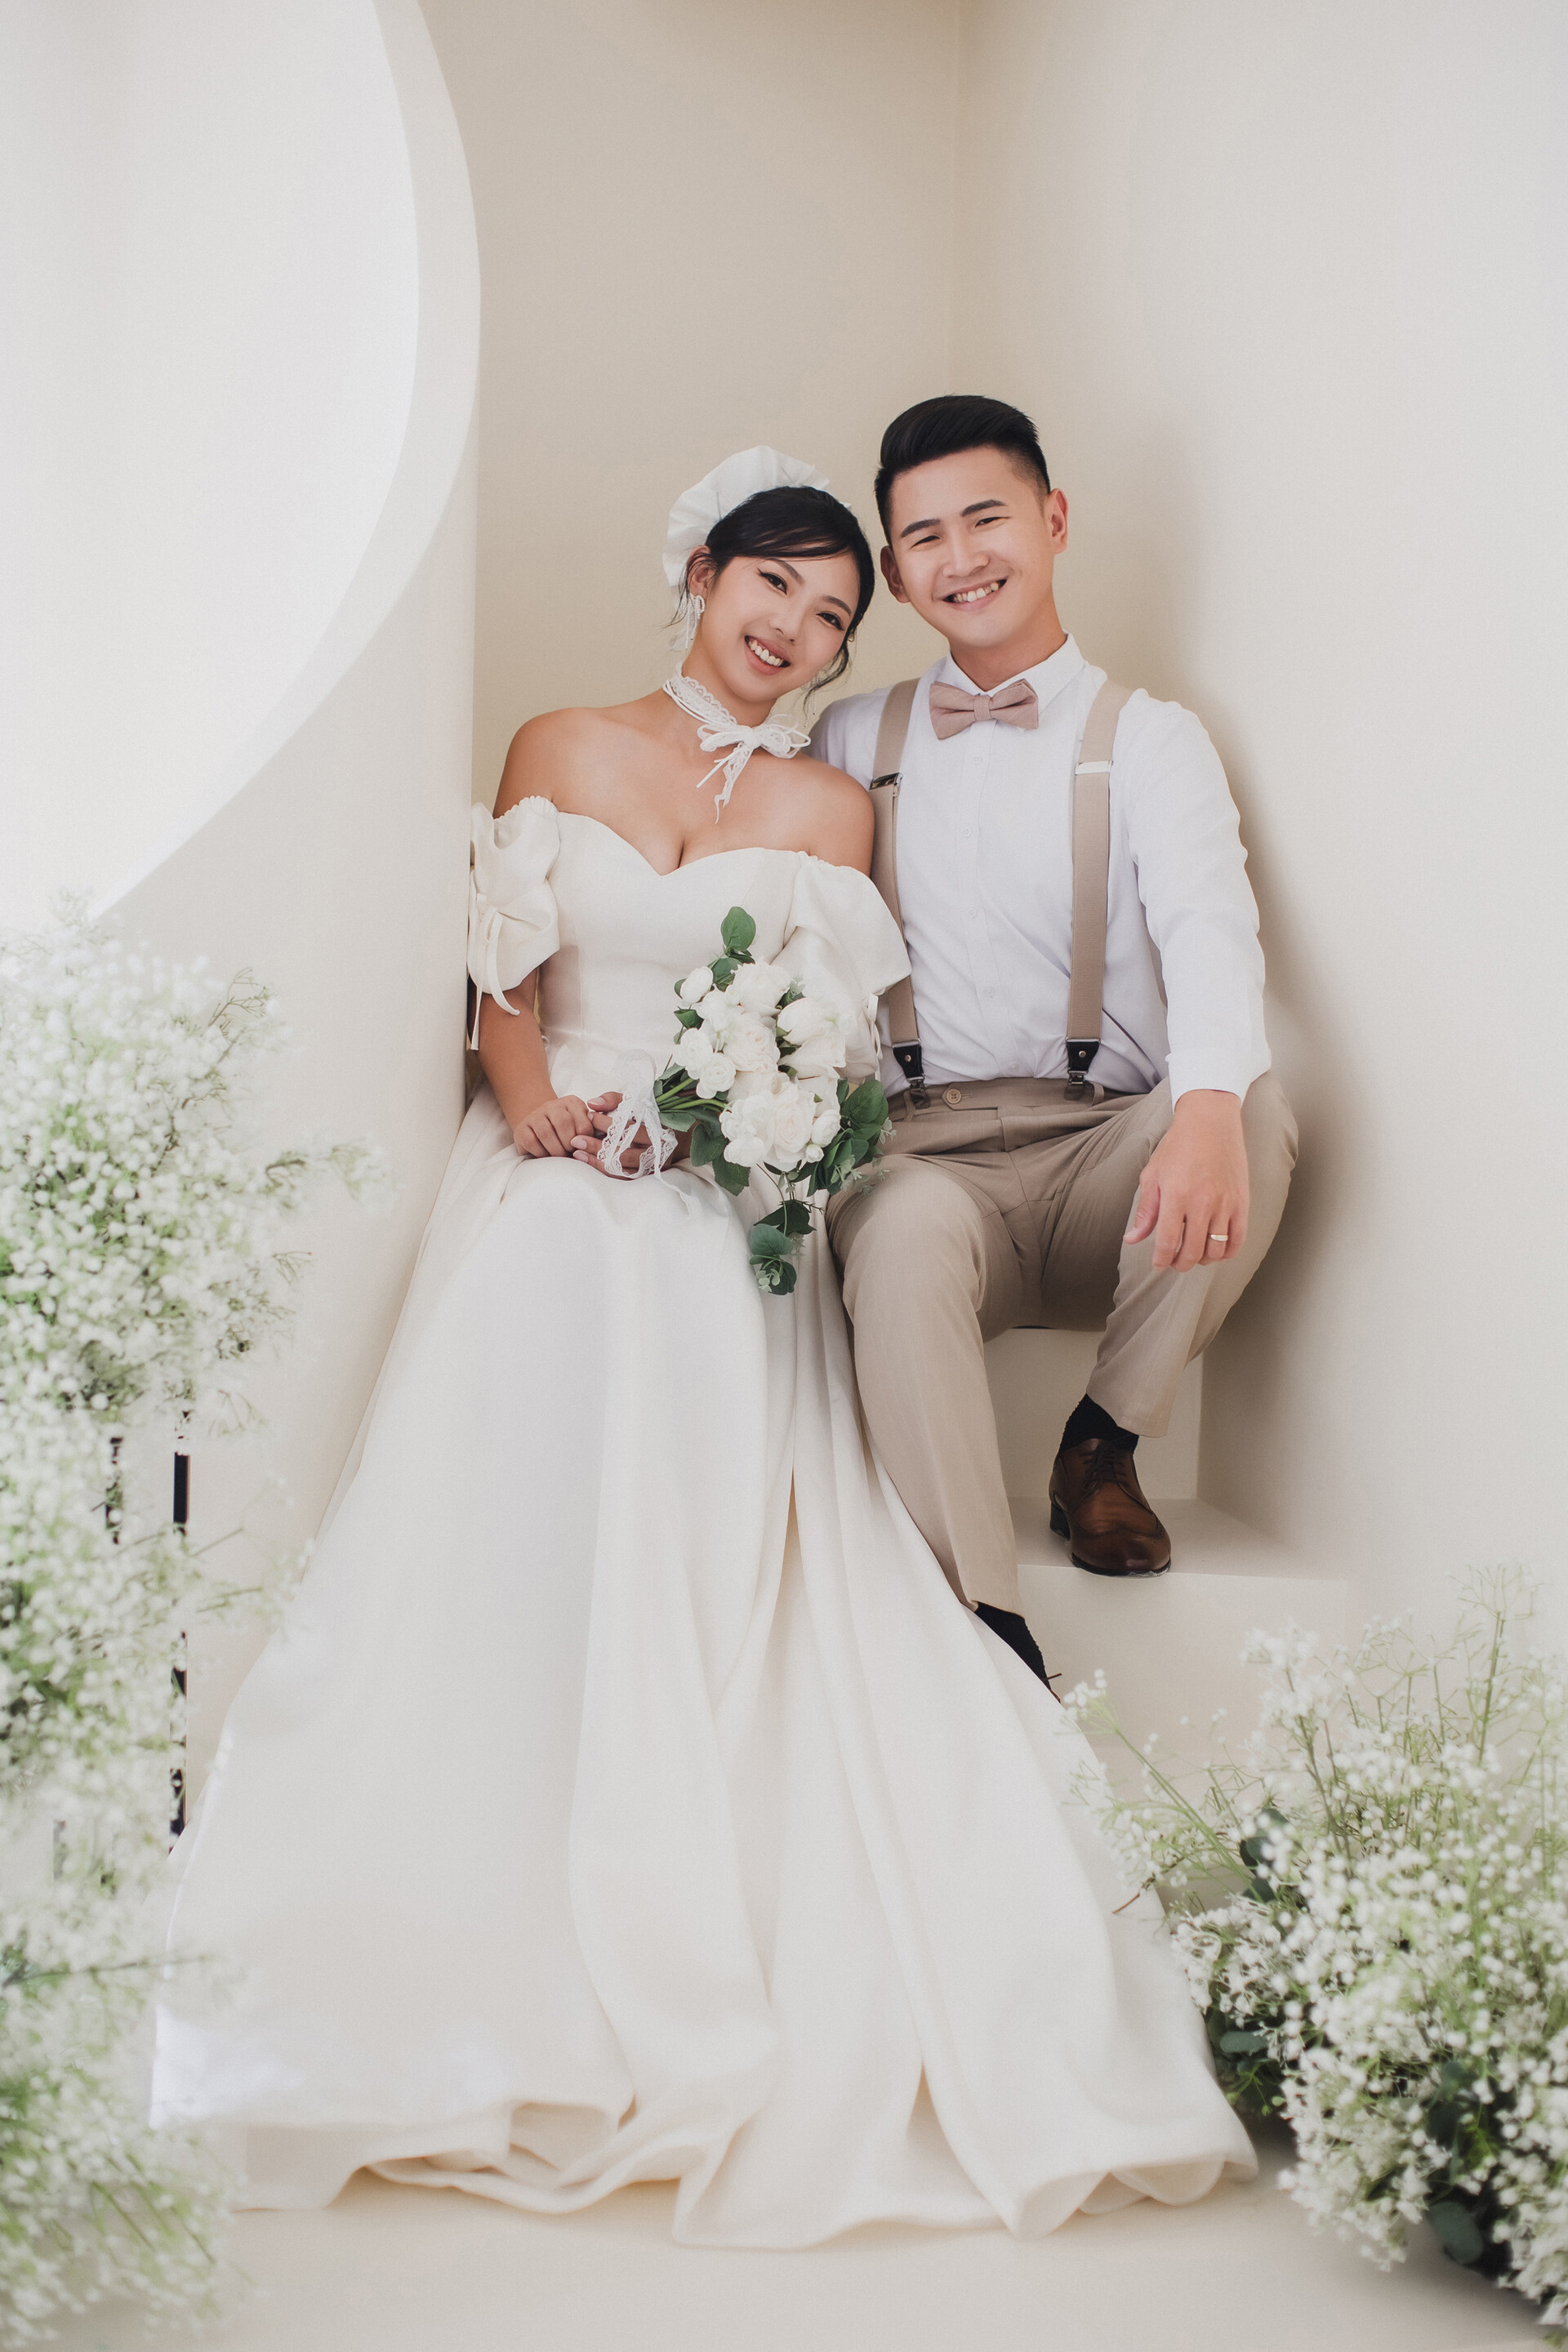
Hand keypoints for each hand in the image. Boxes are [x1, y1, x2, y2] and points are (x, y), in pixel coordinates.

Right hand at [514, 1094, 598, 1159]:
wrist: (541, 1124)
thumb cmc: (568, 1131)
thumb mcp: (583, 1126)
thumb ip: (593, 1131)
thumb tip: (596, 1143)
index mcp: (572, 1103)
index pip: (584, 1123)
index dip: (585, 1140)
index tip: (584, 1148)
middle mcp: (552, 1105)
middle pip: (563, 1123)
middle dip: (569, 1145)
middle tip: (571, 1154)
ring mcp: (535, 1115)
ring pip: (546, 1133)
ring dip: (556, 1150)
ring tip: (561, 1157)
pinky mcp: (521, 1128)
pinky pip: (531, 1141)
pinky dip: (541, 1153)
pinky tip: (547, 1156)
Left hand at [570, 1093, 692, 1179]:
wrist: (674, 1136)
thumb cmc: (649, 1116)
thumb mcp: (635, 1103)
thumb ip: (614, 1100)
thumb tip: (593, 1103)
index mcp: (658, 1131)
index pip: (628, 1129)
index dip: (606, 1123)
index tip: (589, 1116)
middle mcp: (657, 1151)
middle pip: (623, 1151)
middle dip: (597, 1145)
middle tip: (576, 1139)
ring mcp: (651, 1166)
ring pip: (621, 1168)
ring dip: (597, 1161)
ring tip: (577, 1153)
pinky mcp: (645, 1176)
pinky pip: (621, 1177)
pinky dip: (603, 1170)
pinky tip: (588, 1162)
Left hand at [1125, 1090, 1248, 1272]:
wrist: (1210, 1122)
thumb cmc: (1177, 1147)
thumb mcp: (1153, 1176)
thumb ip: (1145, 1212)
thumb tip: (1132, 1240)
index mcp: (1175, 1196)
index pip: (1167, 1242)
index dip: (1161, 1260)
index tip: (1158, 1264)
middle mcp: (1202, 1203)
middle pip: (1192, 1252)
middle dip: (1180, 1264)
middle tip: (1175, 1262)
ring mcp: (1225, 1203)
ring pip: (1216, 1250)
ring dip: (1203, 1260)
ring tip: (1194, 1254)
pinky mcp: (1242, 1202)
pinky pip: (1238, 1239)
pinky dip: (1227, 1252)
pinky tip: (1216, 1250)